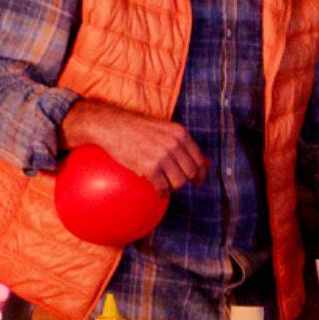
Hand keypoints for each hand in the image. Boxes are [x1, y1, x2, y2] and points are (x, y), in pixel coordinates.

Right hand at [62, 98, 208, 190]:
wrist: (113, 126)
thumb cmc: (137, 128)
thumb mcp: (165, 130)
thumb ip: (183, 144)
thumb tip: (205, 162)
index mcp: (180, 133)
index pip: (199, 159)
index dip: (201, 173)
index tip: (198, 181)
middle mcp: (174, 144)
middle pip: (190, 173)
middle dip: (186, 181)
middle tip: (177, 184)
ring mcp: (162, 156)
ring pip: (179, 182)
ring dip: (174, 188)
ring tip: (166, 186)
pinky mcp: (150, 167)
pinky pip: (163, 188)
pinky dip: (162, 193)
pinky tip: (158, 192)